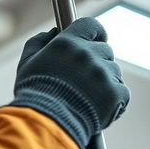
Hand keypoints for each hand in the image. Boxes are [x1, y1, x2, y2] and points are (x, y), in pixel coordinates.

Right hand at [11, 17, 129, 148]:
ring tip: (85, 97)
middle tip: (82, 79)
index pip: (91, 25)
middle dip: (96, 61)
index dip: (93, 33)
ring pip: (113, 71)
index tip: (92, 40)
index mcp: (67, 43)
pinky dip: (113, 99)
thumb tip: (54, 31)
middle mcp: (88, 54)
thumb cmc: (34, 95)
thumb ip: (39, 41)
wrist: (46, 123)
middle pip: (104, 50)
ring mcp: (104, 74)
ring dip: (104, 81)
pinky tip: (96, 107)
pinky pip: (121, 91)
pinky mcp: (116, 94)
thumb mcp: (28, 63)